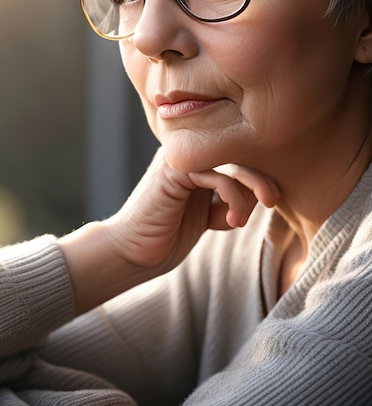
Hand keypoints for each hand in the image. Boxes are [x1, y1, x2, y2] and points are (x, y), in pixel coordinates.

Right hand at [60, 148, 278, 313]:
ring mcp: (179, 159)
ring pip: (230, 161)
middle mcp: (187, 155)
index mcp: (195, 162)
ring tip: (238, 221)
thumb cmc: (167, 238)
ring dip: (246, 192)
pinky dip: (231, 197)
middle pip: (237, 152)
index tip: (270, 201)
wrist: (132, 253)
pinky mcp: (174, 171)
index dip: (257, 175)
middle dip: (260, 178)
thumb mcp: (208, 217)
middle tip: (272, 200)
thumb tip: (259, 194)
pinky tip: (229, 221)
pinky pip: (216, 175)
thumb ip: (227, 201)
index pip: (236, 155)